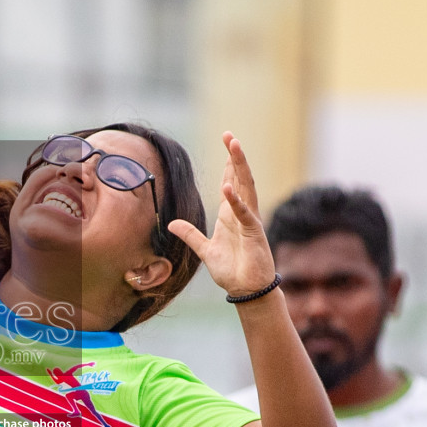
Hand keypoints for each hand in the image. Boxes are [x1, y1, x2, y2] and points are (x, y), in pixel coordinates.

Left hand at [168, 132, 276, 298]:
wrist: (245, 290)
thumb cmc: (231, 270)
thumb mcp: (205, 250)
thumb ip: (190, 235)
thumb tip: (172, 224)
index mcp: (230, 214)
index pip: (230, 182)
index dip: (228, 163)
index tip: (227, 142)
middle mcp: (242, 212)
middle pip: (239, 178)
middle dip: (235, 156)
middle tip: (229, 135)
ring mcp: (249, 221)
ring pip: (246, 188)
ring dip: (240, 167)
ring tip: (235, 147)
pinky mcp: (253, 233)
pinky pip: (244, 214)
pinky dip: (236, 201)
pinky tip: (227, 188)